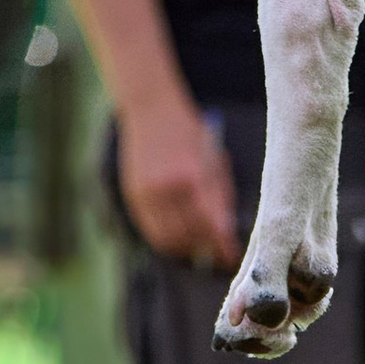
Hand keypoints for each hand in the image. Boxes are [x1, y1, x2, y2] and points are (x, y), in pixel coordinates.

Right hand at [116, 96, 239, 268]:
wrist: (151, 108)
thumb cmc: (188, 130)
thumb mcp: (212, 157)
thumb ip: (219, 194)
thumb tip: (225, 230)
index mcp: (192, 176)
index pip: (210, 224)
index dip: (221, 245)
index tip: (230, 255)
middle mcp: (168, 188)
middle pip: (189, 236)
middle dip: (205, 248)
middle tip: (216, 252)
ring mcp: (147, 193)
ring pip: (168, 239)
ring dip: (185, 249)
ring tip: (198, 246)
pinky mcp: (133, 196)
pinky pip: (150, 230)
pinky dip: (166, 239)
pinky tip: (178, 236)